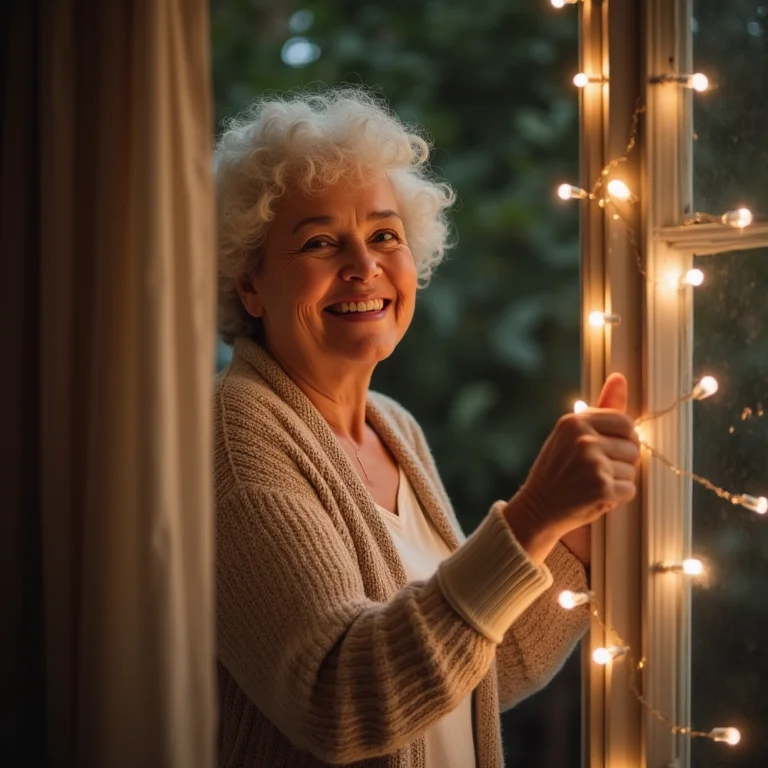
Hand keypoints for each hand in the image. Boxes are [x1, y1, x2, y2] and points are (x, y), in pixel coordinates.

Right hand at [503, 373, 638, 563]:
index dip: (621, 439)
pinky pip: (629, 489)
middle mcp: (584, 439)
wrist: (537, 507)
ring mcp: (594, 463)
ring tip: (592, 483)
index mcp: (575, 421)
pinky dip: (617, 497)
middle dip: (621, 461)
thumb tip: (620, 377)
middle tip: (595, 470)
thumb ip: (601, 407)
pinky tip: (595, 496)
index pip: (624, 422)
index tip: (605, 450)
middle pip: (633, 447)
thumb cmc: (557, 470)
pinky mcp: (602, 488)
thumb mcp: (572, 434)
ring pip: (632, 470)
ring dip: (618, 480)